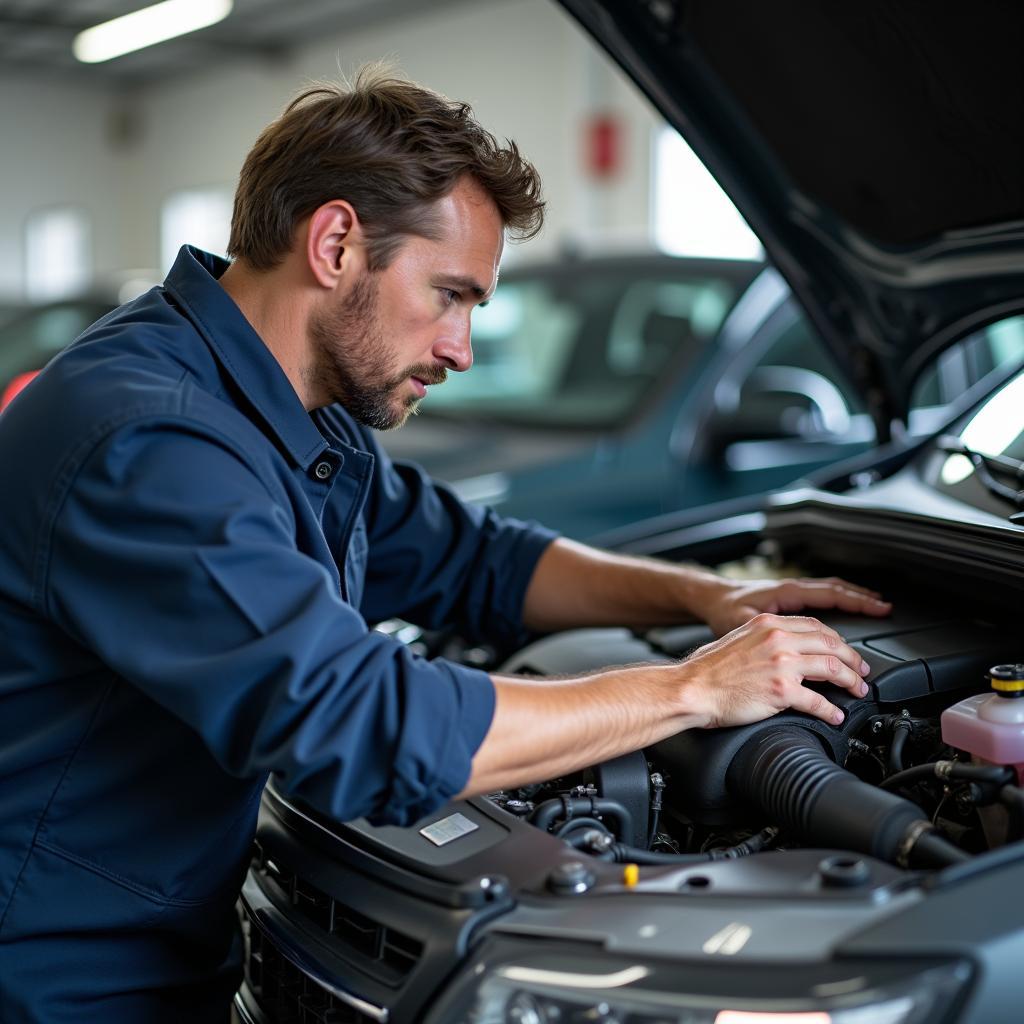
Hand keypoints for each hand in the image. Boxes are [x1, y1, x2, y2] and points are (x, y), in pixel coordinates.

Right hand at [678, 612, 870, 728]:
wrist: (692, 688)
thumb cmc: (707, 670)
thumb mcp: (739, 639)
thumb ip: (766, 640)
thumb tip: (789, 652)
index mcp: (768, 624)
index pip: (816, 626)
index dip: (837, 641)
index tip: (845, 652)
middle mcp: (778, 638)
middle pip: (831, 644)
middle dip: (853, 660)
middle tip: (862, 673)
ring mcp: (781, 663)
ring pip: (832, 668)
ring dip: (851, 682)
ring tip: (857, 692)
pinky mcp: (781, 690)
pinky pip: (818, 701)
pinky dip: (831, 710)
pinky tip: (835, 716)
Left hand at [698, 574, 891, 636]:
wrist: (710, 599)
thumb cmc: (723, 611)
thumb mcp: (743, 623)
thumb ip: (767, 635)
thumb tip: (787, 653)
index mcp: (787, 593)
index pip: (831, 594)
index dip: (857, 602)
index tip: (879, 609)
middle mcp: (792, 589)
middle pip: (836, 590)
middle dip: (862, 600)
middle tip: (885, 611)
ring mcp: (791, 592)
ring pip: (830, 590)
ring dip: (853, 597)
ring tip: (876, 605)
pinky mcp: (788, 598)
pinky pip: (820, 594)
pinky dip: (838, 598)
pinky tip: (847, 606)